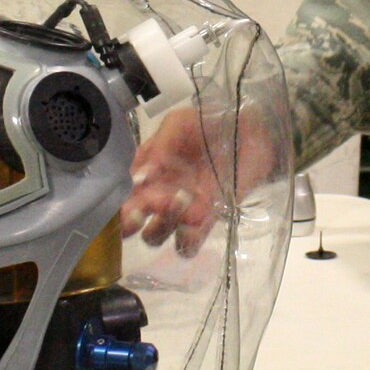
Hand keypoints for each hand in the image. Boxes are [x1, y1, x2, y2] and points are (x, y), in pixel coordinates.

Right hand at [118, 105, 278, 253]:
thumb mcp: (178, 124)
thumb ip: (160, 146)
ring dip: (161, 227)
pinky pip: (187, 245)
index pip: (123, 192)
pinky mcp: (205, 222)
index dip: (121, 200)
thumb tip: (140, 176)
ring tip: (179, 203)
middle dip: (131, 222)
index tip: (129, 197)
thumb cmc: (208, 124)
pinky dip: (186, 241)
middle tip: (141, 212)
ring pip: (155, 236)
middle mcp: (157, 194)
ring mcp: (181, 211)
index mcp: (146, 171)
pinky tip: (194, 224)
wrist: (248, 132)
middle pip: (133, 221)